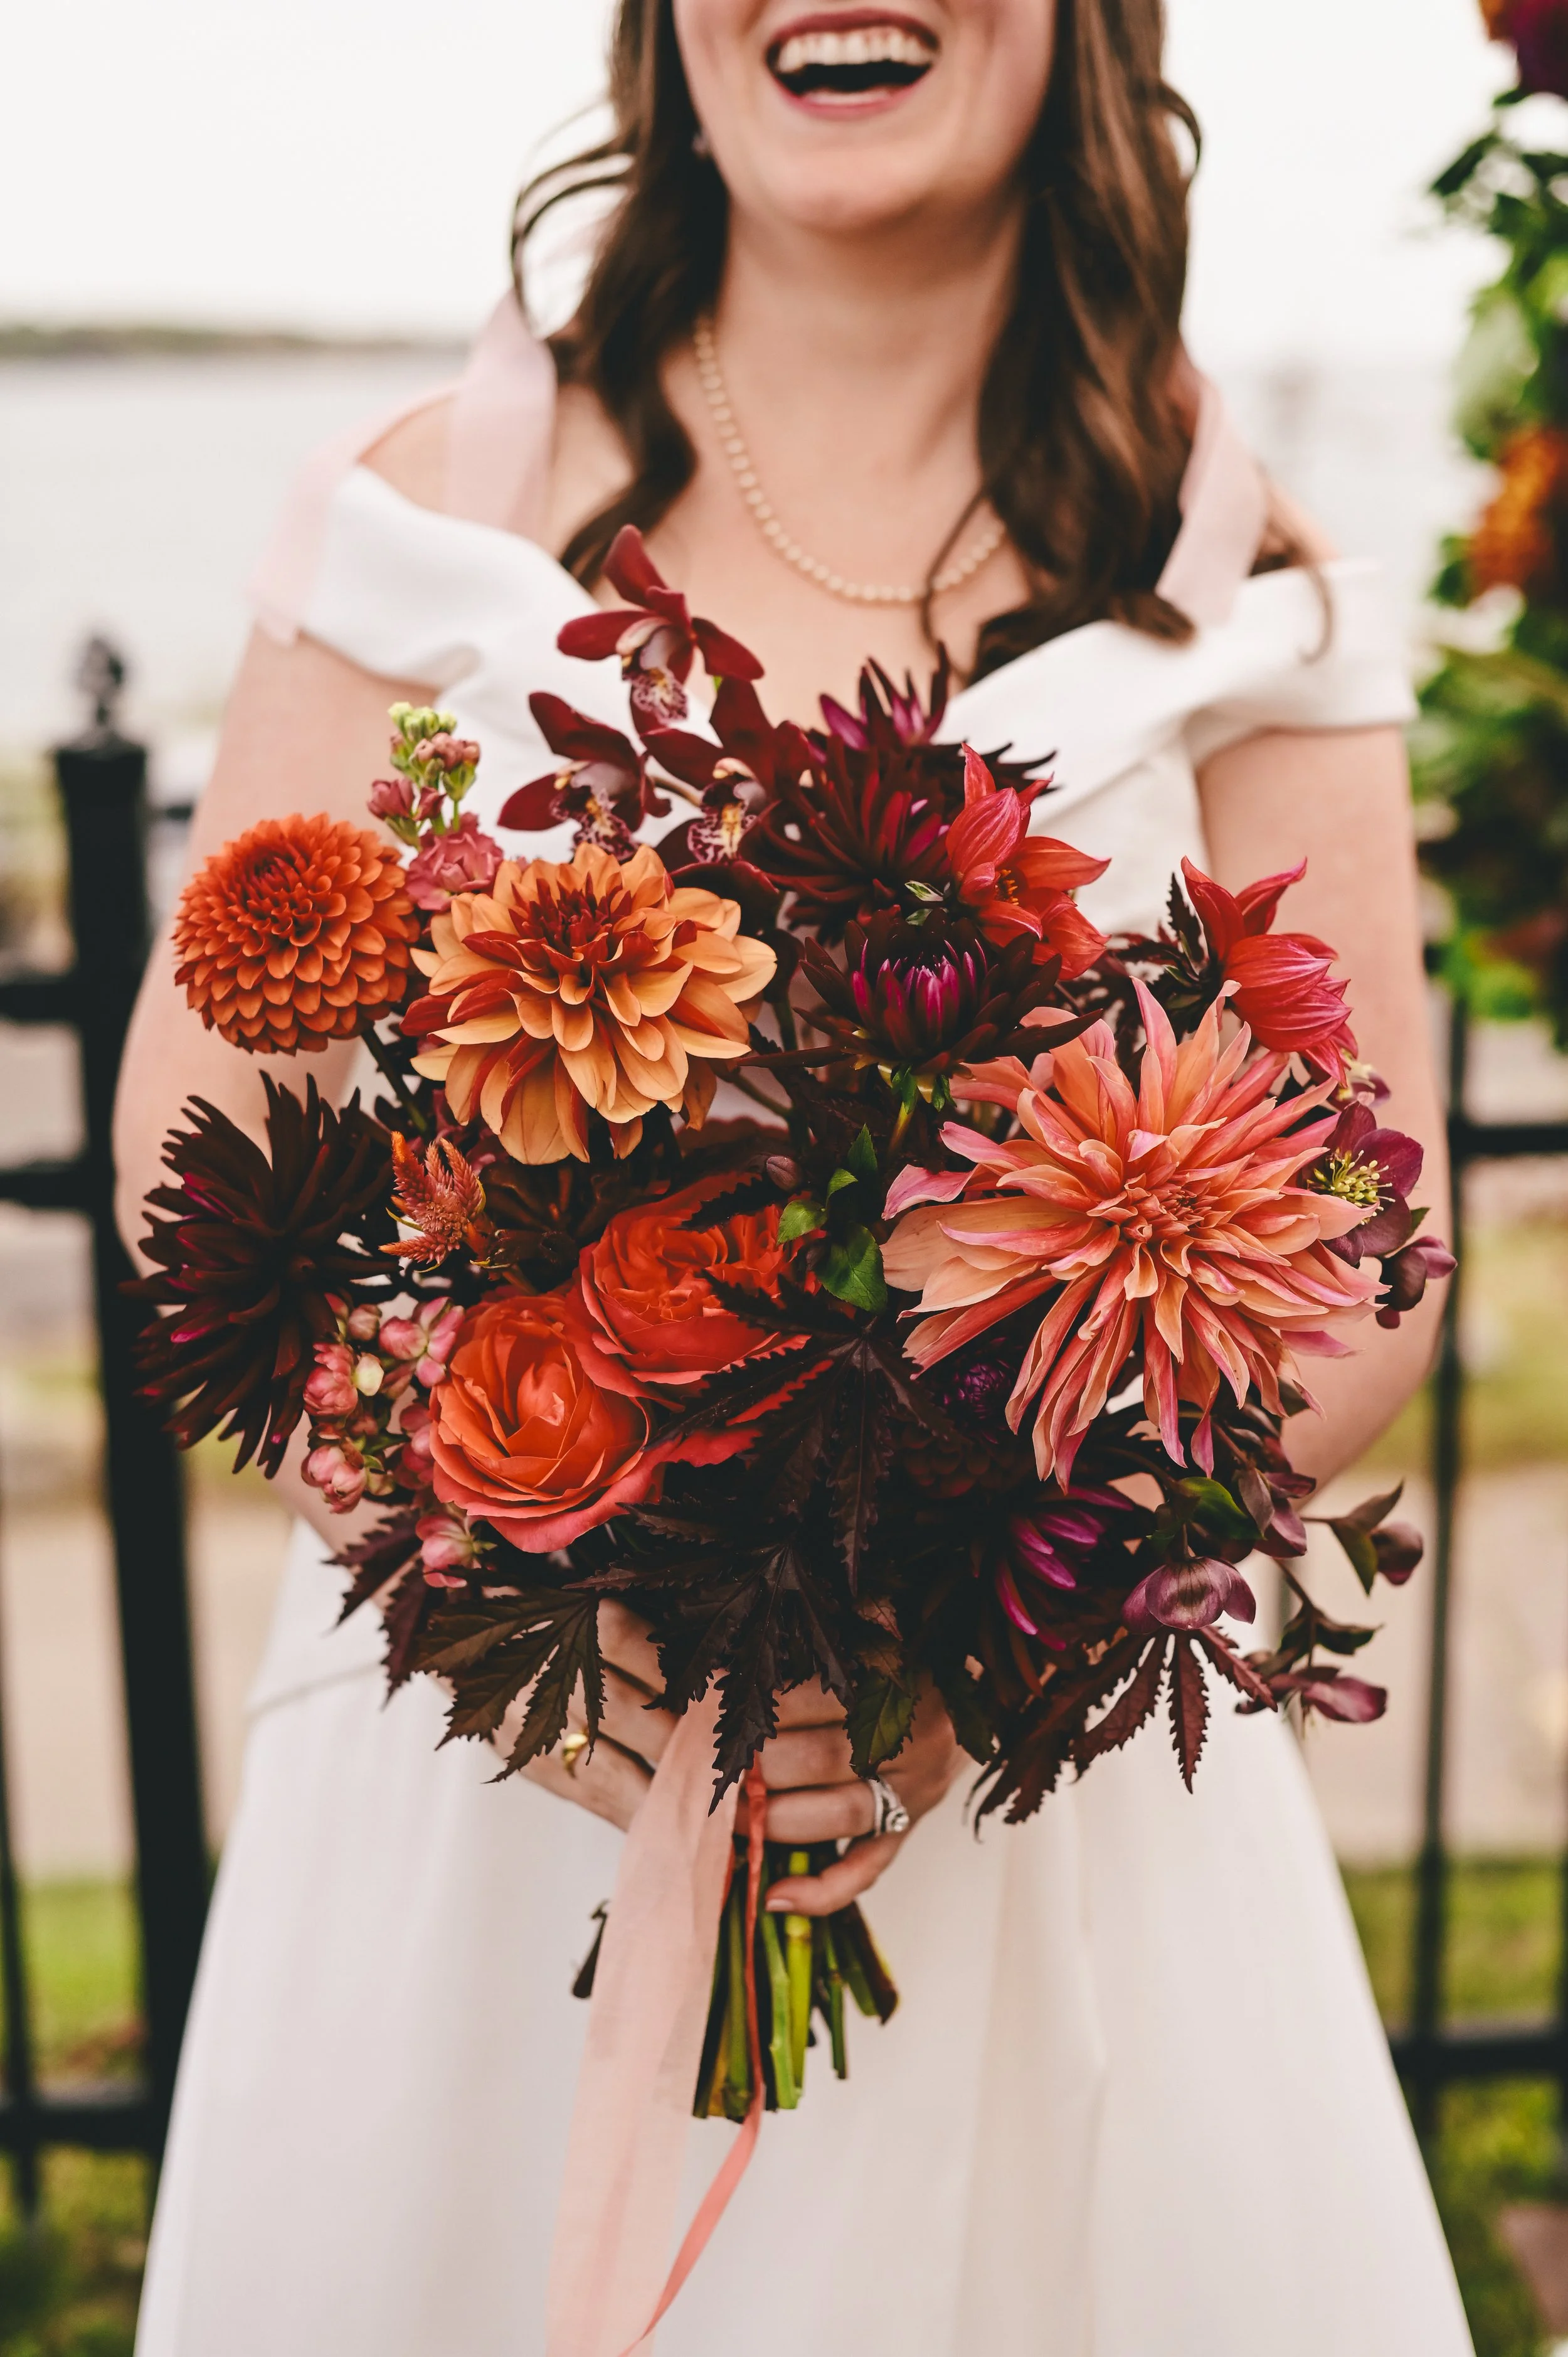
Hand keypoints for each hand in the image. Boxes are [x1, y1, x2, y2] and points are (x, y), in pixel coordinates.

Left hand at [516, 1604, 963, 1915]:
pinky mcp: (914, 1825)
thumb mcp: (874, 1615)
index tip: (697, 1708)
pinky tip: (771, 1898)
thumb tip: (747, 1602)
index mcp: (897, 1671)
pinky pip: (868, 1868)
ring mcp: (916, 1787)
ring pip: (837, 1815)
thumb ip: (826, 1615)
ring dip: (772, 1823)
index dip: (751, 1705)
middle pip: (819, 1756)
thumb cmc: (901, 1644)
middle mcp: (914, 1733)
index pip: (811, 1693)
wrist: (978, 1681)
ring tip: (717, 1821)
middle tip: (692, 1771)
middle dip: (751, 1769)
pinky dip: (820, 1890)